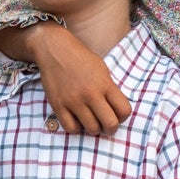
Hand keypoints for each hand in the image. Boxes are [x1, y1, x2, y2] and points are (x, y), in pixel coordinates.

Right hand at [0, 22, 131, 135]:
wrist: (54, 49)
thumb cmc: (80, 58)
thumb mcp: (102, 69)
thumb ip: (110, 89)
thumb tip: (116, 110)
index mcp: (105, 84)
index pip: (125, 110)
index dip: (124, 115)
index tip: (118, 113)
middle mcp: (91, 94)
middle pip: (110, 124)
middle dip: (111, 128)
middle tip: (107, 124)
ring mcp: (73, 101)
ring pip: (92, 129)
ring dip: (94, 128)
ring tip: (91, 121)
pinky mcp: (58, 105)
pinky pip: (71, 128)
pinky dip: (76, 128)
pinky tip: (76, 120)